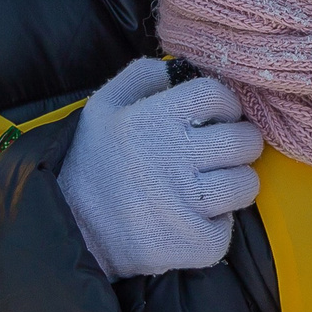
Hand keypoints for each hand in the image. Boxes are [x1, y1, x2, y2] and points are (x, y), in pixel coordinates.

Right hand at [58, 57, 264, 279]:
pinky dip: (217, 226)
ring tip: (218, 186)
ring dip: (237, 183)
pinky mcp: (192, 243)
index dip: (226, 104)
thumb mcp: (102, 106)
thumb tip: (177, 67)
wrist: (68, 228)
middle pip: (241, 141)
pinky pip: (228, 229)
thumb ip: (140, 76)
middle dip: (242, 143)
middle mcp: (172, 157)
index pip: (214, 96)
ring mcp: (185, 203)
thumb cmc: (91, 163)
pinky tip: (197, 220)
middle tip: (227, 151)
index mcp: (153, 120)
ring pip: (244, 184)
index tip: (221, 117)